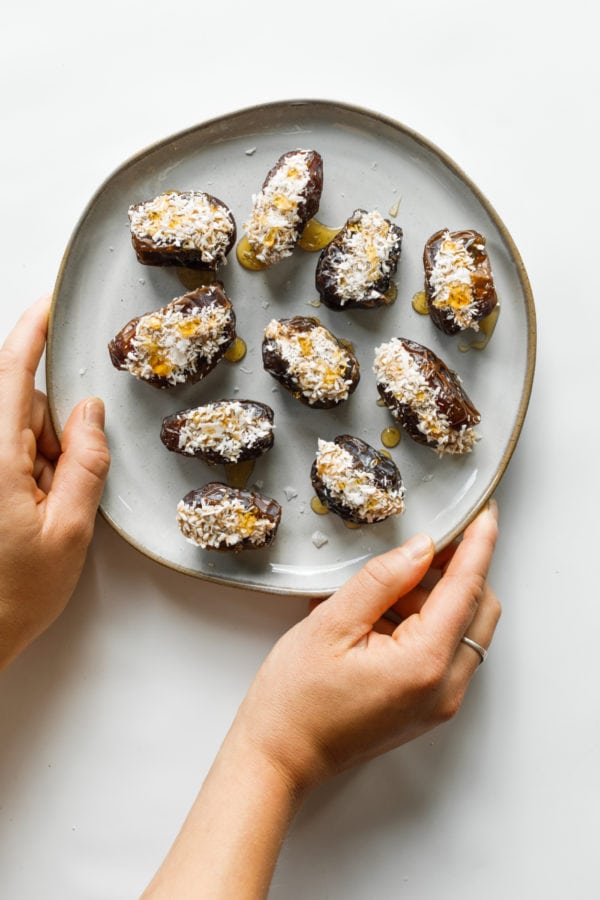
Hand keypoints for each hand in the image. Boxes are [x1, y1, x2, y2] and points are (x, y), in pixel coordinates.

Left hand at [0, 297, 109, 669]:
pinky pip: (6, 453)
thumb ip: (84, 462)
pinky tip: (22, 512)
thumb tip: (89, 411)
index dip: (33, 331)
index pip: (13, 372)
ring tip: (38, 512)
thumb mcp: (68, 531)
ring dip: (37, 457)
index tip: (49, 302)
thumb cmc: (11, 595)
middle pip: (21, 404)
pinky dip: (24, 472)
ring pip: (14, 430)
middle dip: (51, 431)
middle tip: (60, 486)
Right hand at [143, 506, 499, 898]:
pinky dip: (426, 624)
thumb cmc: (295, 699)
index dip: (479, 544)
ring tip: (378, 592)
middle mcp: (445, 687)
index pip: (467, 588)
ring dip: (436, 598)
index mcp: (424, 663)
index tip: (485, 511)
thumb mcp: (331, 624)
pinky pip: (446, 652)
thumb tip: (421, 548)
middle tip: (423, 544)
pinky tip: (380, 617)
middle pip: (479, 609)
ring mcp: (440, 702)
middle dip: (457, 570)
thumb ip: (382, 580)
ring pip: (464, 630)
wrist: (280, 758)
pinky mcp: (428, 707)